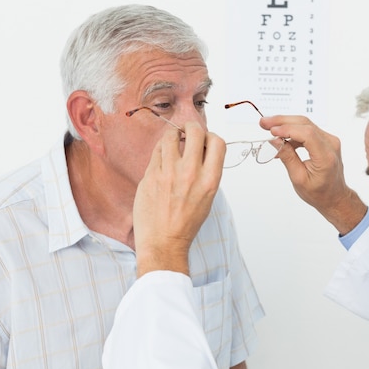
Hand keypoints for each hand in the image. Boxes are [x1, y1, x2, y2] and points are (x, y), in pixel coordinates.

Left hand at [133, 122, 225, 276]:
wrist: (164, 241)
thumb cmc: (187, 222)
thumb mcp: (208, 197)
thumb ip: (207, 172)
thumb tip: (202, 150)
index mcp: (210, 180)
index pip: (217, 142)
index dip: (211, 137)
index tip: (205, 141)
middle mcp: (191, 173)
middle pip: (195, 131)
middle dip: (191, 127)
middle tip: (187, 132)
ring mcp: (169, 172)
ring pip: (171, 136)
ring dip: (173, 134)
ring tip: (173, 140)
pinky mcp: (151, 175)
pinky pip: (157, 151)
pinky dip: (161, 149)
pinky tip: (162, 156)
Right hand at [260, 115, 366, 234]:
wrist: (334, 196)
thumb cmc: (319, 192)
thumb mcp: (299, 178)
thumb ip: (287, 157)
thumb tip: (274, 141)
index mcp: (325, 157)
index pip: (307, 134)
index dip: (287, 129)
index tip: (271, 131)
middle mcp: (331, 145)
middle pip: (305, 124)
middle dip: (282, 121)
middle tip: (264, 123)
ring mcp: (330, 140)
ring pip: (305, 124)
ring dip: (285, 125)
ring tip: (268, 129)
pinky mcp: (326, 140)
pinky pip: (307, 130)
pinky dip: (292, 132)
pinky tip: (280, 139)